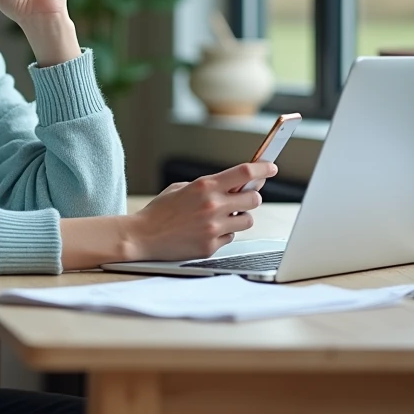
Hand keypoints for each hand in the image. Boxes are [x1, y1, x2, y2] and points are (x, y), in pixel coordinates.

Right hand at [125, 161, 277, 261]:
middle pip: (254, 198)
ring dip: (239, 217)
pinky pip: (230, 237)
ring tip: (223, 217)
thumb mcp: (182, 188)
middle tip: (244, 197)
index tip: (271, 167)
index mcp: (205, 186)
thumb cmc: (160, 211)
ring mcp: (213, 228)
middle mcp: (212, 206)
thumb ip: (209, 186)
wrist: (141, 236)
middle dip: (252, 196)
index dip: (263, 169)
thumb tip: (236, 184)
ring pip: (247, 220)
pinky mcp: (211, 246)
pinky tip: (207, 231)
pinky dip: (223, 233)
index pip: (245, 173)